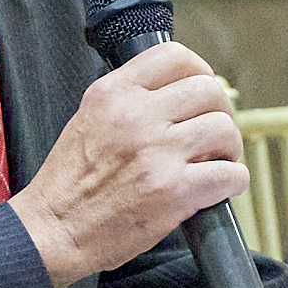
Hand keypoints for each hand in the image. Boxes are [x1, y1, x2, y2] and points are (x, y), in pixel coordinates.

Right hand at [11, 41, 246, 287]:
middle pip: (208, 91)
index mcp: (113, 94)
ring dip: (228, 148)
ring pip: (224, 130)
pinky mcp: (173, 191)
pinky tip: (220, 186)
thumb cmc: (69, 184)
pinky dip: (233, 181)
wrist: (54, 231)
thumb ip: (127, 100)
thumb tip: (176, 94)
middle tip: (213, 134)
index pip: (175, 56)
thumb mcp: (87, 119)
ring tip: (216, 161)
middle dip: (220, 112)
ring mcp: (157, 153)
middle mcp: (136, 116)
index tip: (202, 91)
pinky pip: (230, 174)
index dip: (199, 72)